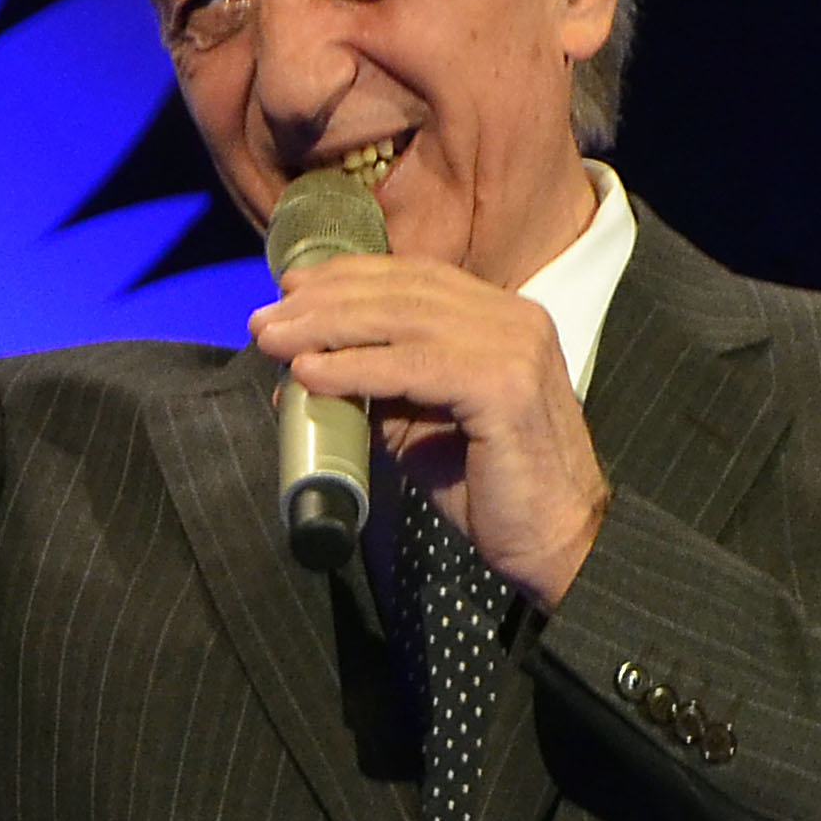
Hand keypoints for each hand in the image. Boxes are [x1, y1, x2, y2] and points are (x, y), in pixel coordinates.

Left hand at [251, 254, 613, 602]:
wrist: (556, 543)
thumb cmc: (489, 489)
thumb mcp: (419, 426)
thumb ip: (373, 392)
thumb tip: (299, 372)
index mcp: (500, 317)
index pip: (414, 277)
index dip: (347, 277)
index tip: (289, 289)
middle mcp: (513, 318)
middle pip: (401, 291)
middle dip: (323, 301)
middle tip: (264, 318)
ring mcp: (515, 346)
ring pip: (402, 320)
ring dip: (327, 328)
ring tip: (273, 340)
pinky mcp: (506, 385)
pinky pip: (414, 366)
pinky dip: (356, 367)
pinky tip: (311, 374)